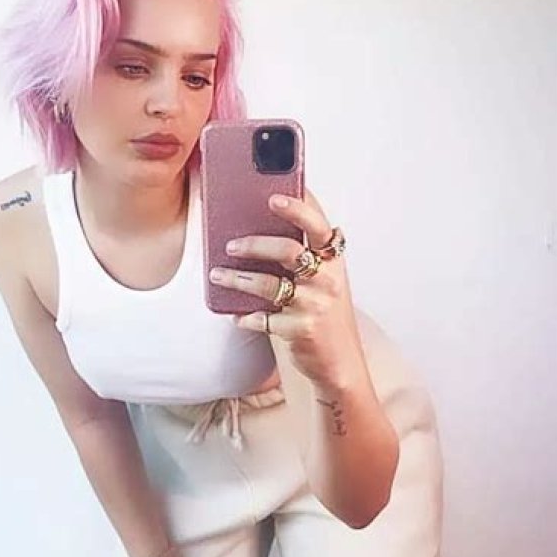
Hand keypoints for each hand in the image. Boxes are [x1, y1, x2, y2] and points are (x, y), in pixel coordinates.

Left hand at [209, 189, 369, 392]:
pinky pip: (265, 319)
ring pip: (269, 285)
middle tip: (230, 246)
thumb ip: (300, 251)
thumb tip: (256, 220)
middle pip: (288, 250)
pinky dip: (247, 317)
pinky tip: (237, 316)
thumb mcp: (320, 277)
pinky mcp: (302, 329)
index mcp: (332, 258)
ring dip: (237, 279)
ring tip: (217, 276)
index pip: (316, 223)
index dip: (296, 207)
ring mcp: (316, 304)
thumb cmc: (322, 309)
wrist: (339, 359)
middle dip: (254, 244)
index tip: (271, 197)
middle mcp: (328, 278)